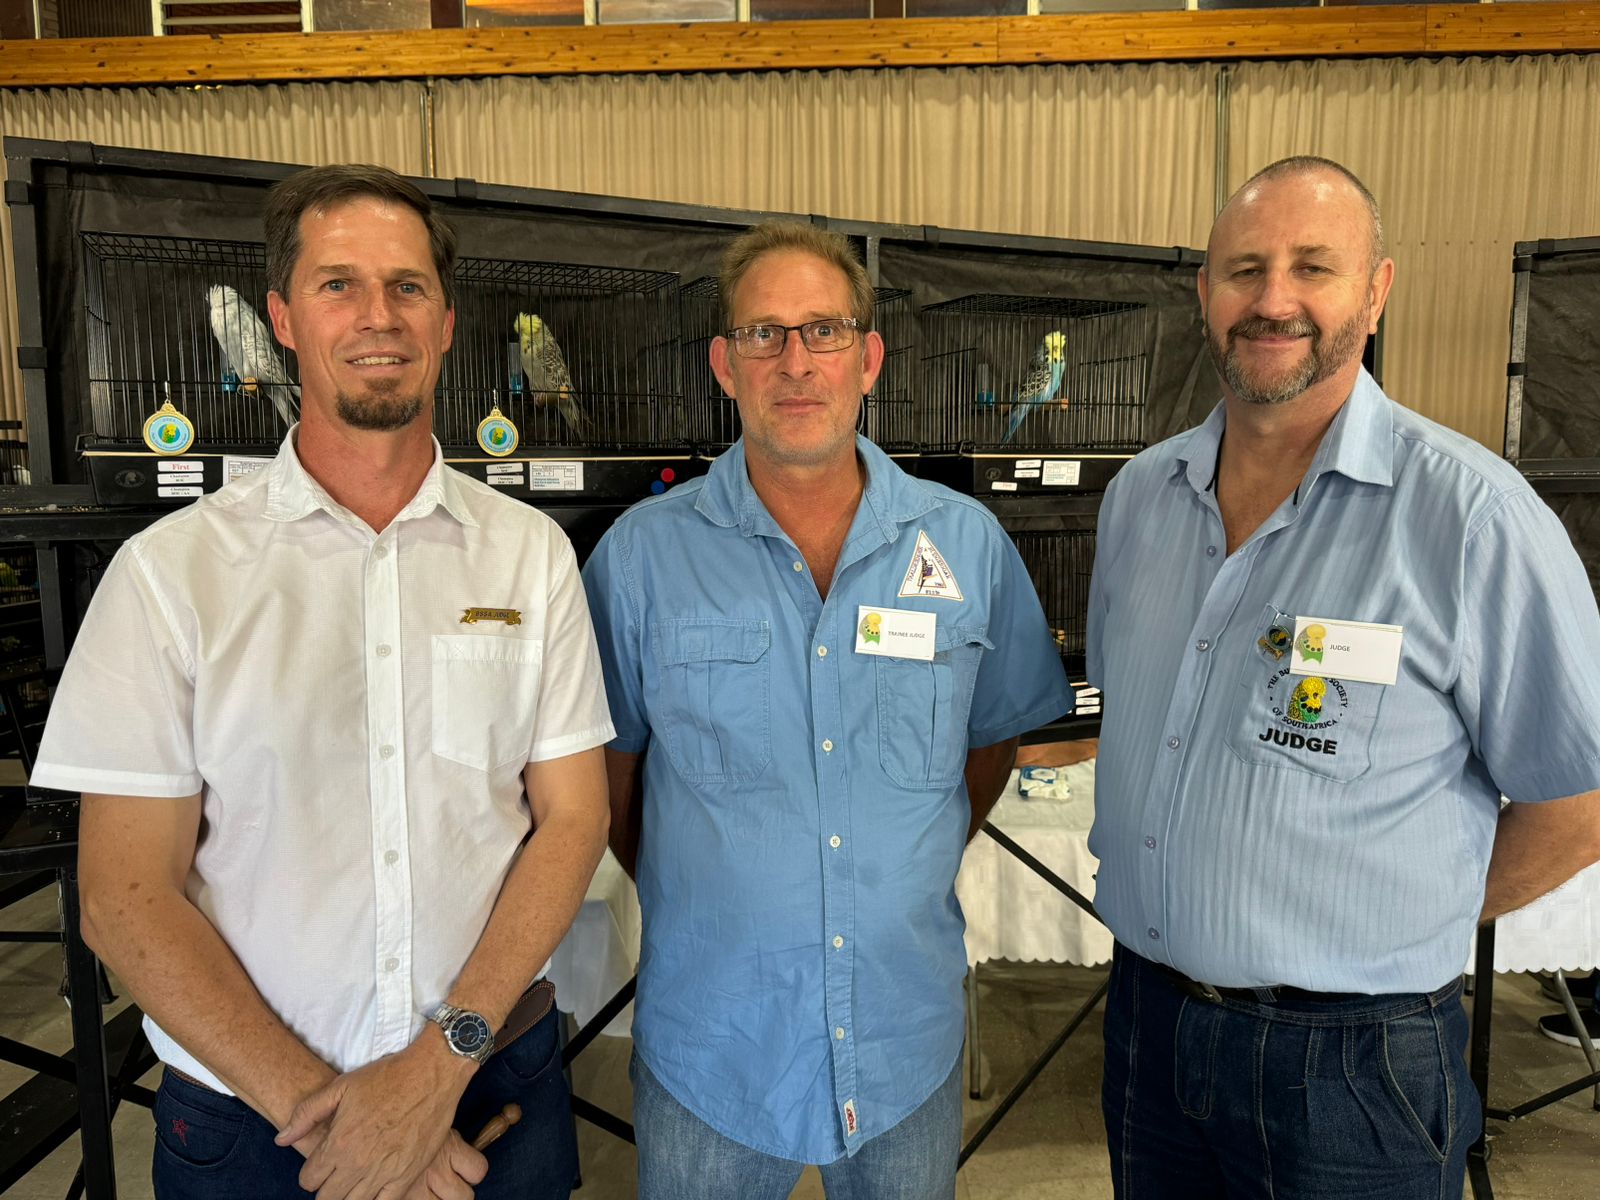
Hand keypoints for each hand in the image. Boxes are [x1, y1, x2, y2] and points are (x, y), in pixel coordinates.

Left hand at [275, 1036, 476, 1199]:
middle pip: (328, 1199)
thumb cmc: (386, 1076)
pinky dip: (374, 1199)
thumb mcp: (341, 1086)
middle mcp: (358, 1163)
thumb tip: (281, 1139)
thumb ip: (306, 1114)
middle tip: (337, 1172)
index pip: (308, 1180)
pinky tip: (375, 1187)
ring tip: (356, 1179)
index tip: (321, 1164)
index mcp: (339, 1143)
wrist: (432, 1073)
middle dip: (327, 1188)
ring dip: (349, 1195)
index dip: (311, 1173)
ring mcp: (384, 1173)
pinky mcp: (407, 1176)